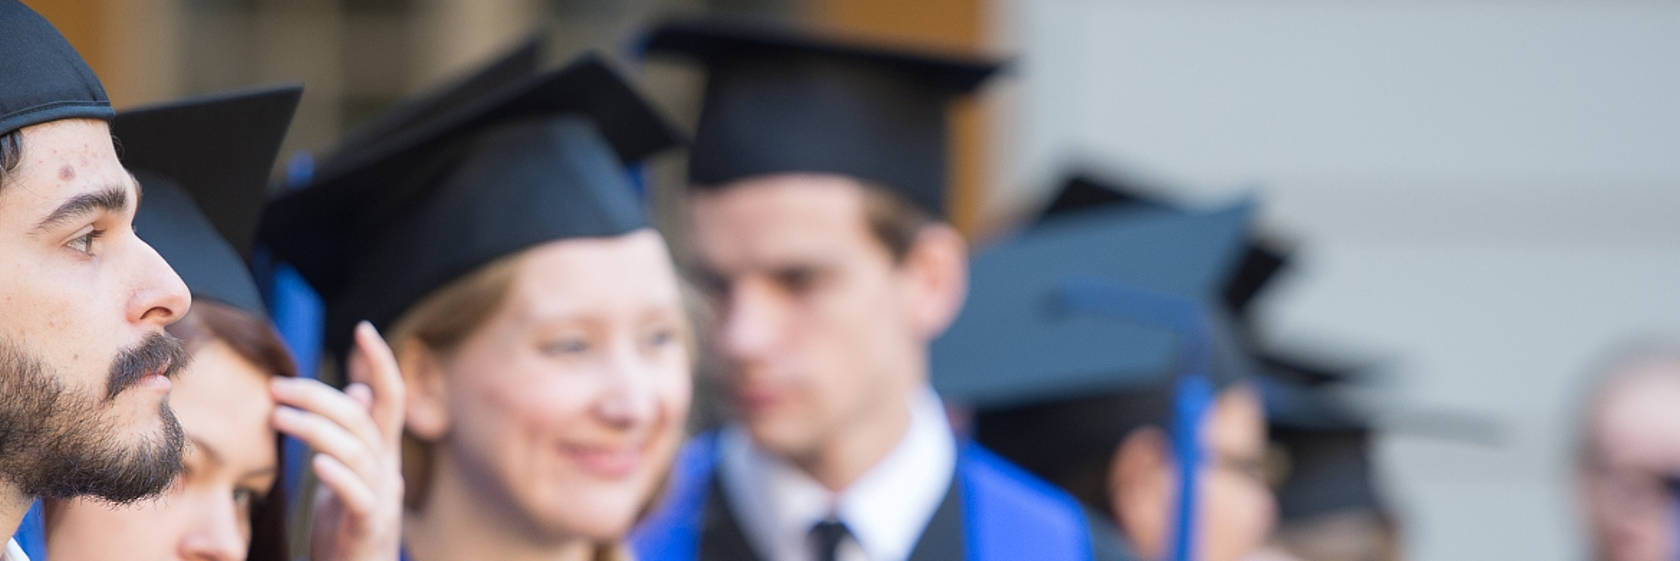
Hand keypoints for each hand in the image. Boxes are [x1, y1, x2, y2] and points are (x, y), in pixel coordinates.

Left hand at [271, 321, 406, 560]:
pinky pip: (357, 498)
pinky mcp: (368, 527)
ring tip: (277, 416)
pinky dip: (339, 478)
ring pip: (357, 453)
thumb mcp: (353, 472)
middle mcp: (388, 469)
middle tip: (277, 386)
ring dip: (317, 429)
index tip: (363, 329)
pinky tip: (317, 466)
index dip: (381, 363)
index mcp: (383, 454)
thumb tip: (359, 387)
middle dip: (320, 396)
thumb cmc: (350, 524)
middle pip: (362, 420)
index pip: (390, 398)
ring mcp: (382, 498)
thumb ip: (357, 432)